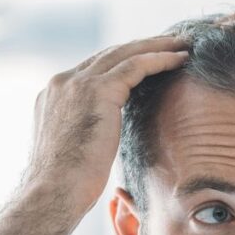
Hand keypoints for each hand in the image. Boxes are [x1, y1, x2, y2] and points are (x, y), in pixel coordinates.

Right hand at [25, 35, 188, 212]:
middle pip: (108, 55)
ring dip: (156, 46)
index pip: (92, 69)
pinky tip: (179, 59)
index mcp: (53, 96)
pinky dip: (159, 59)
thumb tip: (101, 143)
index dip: (121, 62)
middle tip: (170, 42)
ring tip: (182, 44)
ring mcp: (77, 83)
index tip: (146, 61)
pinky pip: (135, 65)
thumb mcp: (73, 151)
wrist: (54, 192)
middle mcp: (62, 83)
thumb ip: (84, 134)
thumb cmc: (65, 187)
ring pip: (123, 54)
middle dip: (141, 46)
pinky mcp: (97, 91)